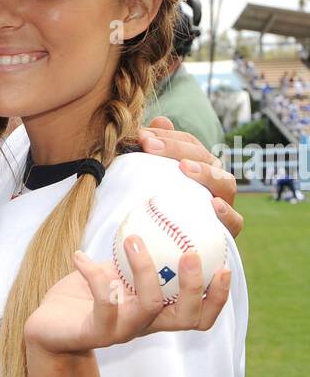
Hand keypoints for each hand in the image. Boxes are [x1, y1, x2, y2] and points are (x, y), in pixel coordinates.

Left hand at [23, 236, 231, 355]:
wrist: (46, 327)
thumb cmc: (83, 296)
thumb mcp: (115, 271)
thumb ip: (139, 253)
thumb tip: (159, 211)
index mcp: (157, 312)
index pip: (200, 315)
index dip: (217, 297)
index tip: (224, 264)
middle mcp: (145, 324)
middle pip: (187, 317)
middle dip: (194, 286)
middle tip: (190, 253)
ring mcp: (121, 330)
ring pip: (149, 306)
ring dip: (144, 269)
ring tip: (132, 239)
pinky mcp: (94, 332)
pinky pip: (103, 302)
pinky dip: (93, 273)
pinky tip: (79, 255)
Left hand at [139, 116, 242, 238]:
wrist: (168, 255)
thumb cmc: (159, 213)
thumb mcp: (152, 182)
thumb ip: (156, 153)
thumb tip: (160, 121)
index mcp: (200, 168)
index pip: (189, 144)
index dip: (168, 137)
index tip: (141, 136)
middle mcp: (215, 184)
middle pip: (206, 158)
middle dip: (177, 149)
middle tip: (149, 146)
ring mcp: (224, 206)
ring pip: (226, 183)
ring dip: (206, 174)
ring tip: (184, 169)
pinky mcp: (227, 232)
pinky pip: (235, 222)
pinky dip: (226, 213)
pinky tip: (212, 205)